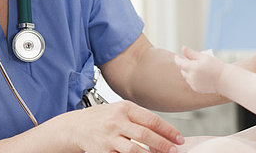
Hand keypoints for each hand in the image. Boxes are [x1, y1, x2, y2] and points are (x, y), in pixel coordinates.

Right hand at [66, 100, 183, 152]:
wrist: (77, 126)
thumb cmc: (103, 117)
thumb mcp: (120, 110)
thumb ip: (140, 118)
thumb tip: (163, 130)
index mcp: (124, 108)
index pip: (151, 119)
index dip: (167, 130)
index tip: (178, 138)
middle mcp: (116, 121)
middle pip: (145, 135)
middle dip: (163, 144)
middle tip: (174, 150)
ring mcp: (109, 137)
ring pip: (134, 150)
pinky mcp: (103, 151)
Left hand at [174, 46, 223, 93]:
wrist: (225, 80)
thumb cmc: (215, 66)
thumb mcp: (204, 57)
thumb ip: (191, 53)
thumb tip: (183, 48)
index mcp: (192, 68)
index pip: (179, 63)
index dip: (177, 59)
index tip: (177, 56)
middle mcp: (191, 77)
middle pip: (182, 70)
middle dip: (184, 65)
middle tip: (191, 61)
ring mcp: (194, 84)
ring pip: (186, 76)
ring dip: (188, 72)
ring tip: (195, 68)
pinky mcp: (197, 89)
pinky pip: (191, 82)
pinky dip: (192, 78)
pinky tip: (199, 75)